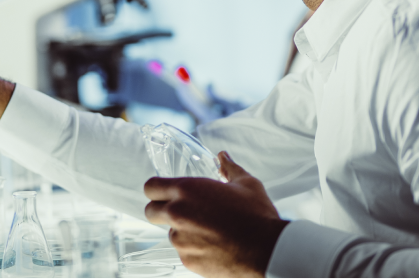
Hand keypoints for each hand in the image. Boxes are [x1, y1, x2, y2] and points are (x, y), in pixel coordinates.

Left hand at [144, 152, 289, 277]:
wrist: (268, 250)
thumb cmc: (256, 215)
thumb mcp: (246, 183)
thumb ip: (229, 168)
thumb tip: (223, 157)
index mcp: (187, 190)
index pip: (150, 186)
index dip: (156, 189)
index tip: (163, 192)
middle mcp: (178, 213)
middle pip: (150, 211)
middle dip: (160, 210)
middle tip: (180, 210)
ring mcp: (181, 239)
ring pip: (169, 233)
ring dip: (181, 230)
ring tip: (207, 229)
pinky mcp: (188, 260)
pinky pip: (183, 251)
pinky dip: (193, 248)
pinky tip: (213, 245)